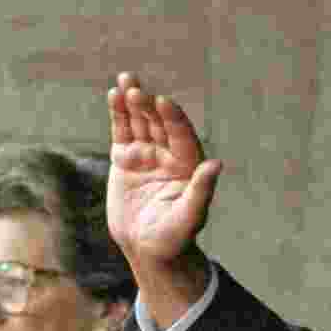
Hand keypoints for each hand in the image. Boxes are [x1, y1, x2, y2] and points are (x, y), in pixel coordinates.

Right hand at [106, 72, 220, 265]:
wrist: (148, 250)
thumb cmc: (175, 238)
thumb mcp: (189, 217)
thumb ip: (201, 190)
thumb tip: (216, 164)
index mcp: (189, 165)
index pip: (182, 136)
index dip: (174, 119)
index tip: (164, 102)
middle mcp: (169, 155)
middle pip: (160, 123)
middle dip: (149, 105)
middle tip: (137, 89)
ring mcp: (147, 154)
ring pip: (141, 121)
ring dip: (133, 101)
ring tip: (126, 80)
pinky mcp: (125, 158)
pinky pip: (123, 131)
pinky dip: (119, 114)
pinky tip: (114, 95)